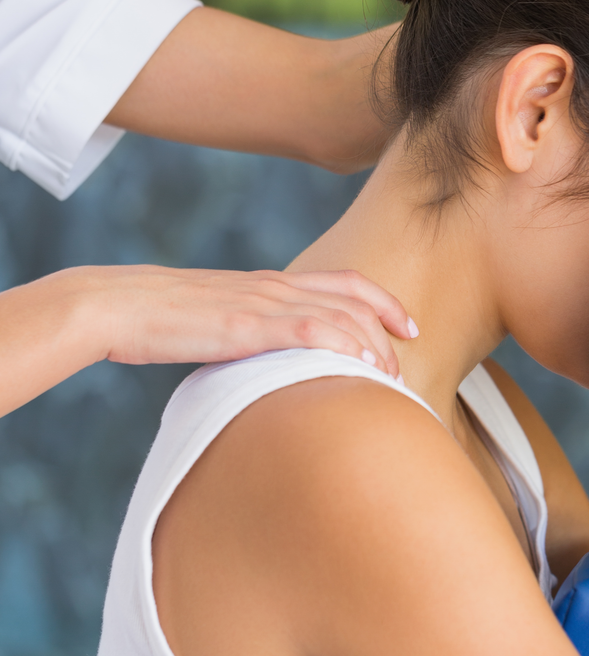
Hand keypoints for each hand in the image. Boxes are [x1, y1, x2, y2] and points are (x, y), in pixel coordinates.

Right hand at [89, 265, 415, 375]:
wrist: (114, 306)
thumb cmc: (155, 321)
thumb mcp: (214, 324)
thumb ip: (247, 337)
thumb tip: (266, 370)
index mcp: (265, 284)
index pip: (340, 282)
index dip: (382, 301)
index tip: (408, 327)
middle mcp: (271, 287)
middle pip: (352, 297)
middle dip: (389, 326)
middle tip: (407, 358)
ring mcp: (260, 303)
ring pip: (339, 313)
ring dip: (373, 343)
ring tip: (391, 373)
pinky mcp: (245, 324)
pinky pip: (309, 328)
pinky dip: (344, 344)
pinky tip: (362, 364)